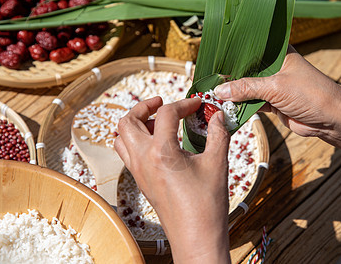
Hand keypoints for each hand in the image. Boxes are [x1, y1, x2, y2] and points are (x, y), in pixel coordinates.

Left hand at [115, 97, 230, 263]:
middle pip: (128, 121)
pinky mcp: (141, 182)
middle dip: (144, 106)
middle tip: (163, 103)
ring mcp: (138, 172)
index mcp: (162, 152)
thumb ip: (218, 134)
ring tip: (158, 122)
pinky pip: (127, 153)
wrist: (196, 238)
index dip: (184, 103)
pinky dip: (136, 140)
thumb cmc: (207, 205)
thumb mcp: (217, 164)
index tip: (198, 104)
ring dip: (136, 124)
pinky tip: (159, 144)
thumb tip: (218, 115)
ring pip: (122, 137)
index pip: (167, 114)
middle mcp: (143, 160)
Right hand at [215, 45, 340, 186]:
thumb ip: (246, 88)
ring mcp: (275, 85)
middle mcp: (276, 66)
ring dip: (234, 93)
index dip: (234, 52)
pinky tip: (226, 106)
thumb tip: (219, 90)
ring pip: (248, 87)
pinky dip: (242, 106)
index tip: (214, 56)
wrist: (332, 121)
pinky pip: (253, 102)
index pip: (253, 48)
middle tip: (208, 77)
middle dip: (230, 76)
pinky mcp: (274, 103)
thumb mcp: (275, 87)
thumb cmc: (310, 95)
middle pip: (248, 69)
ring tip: (212, 93)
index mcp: (280, 53)